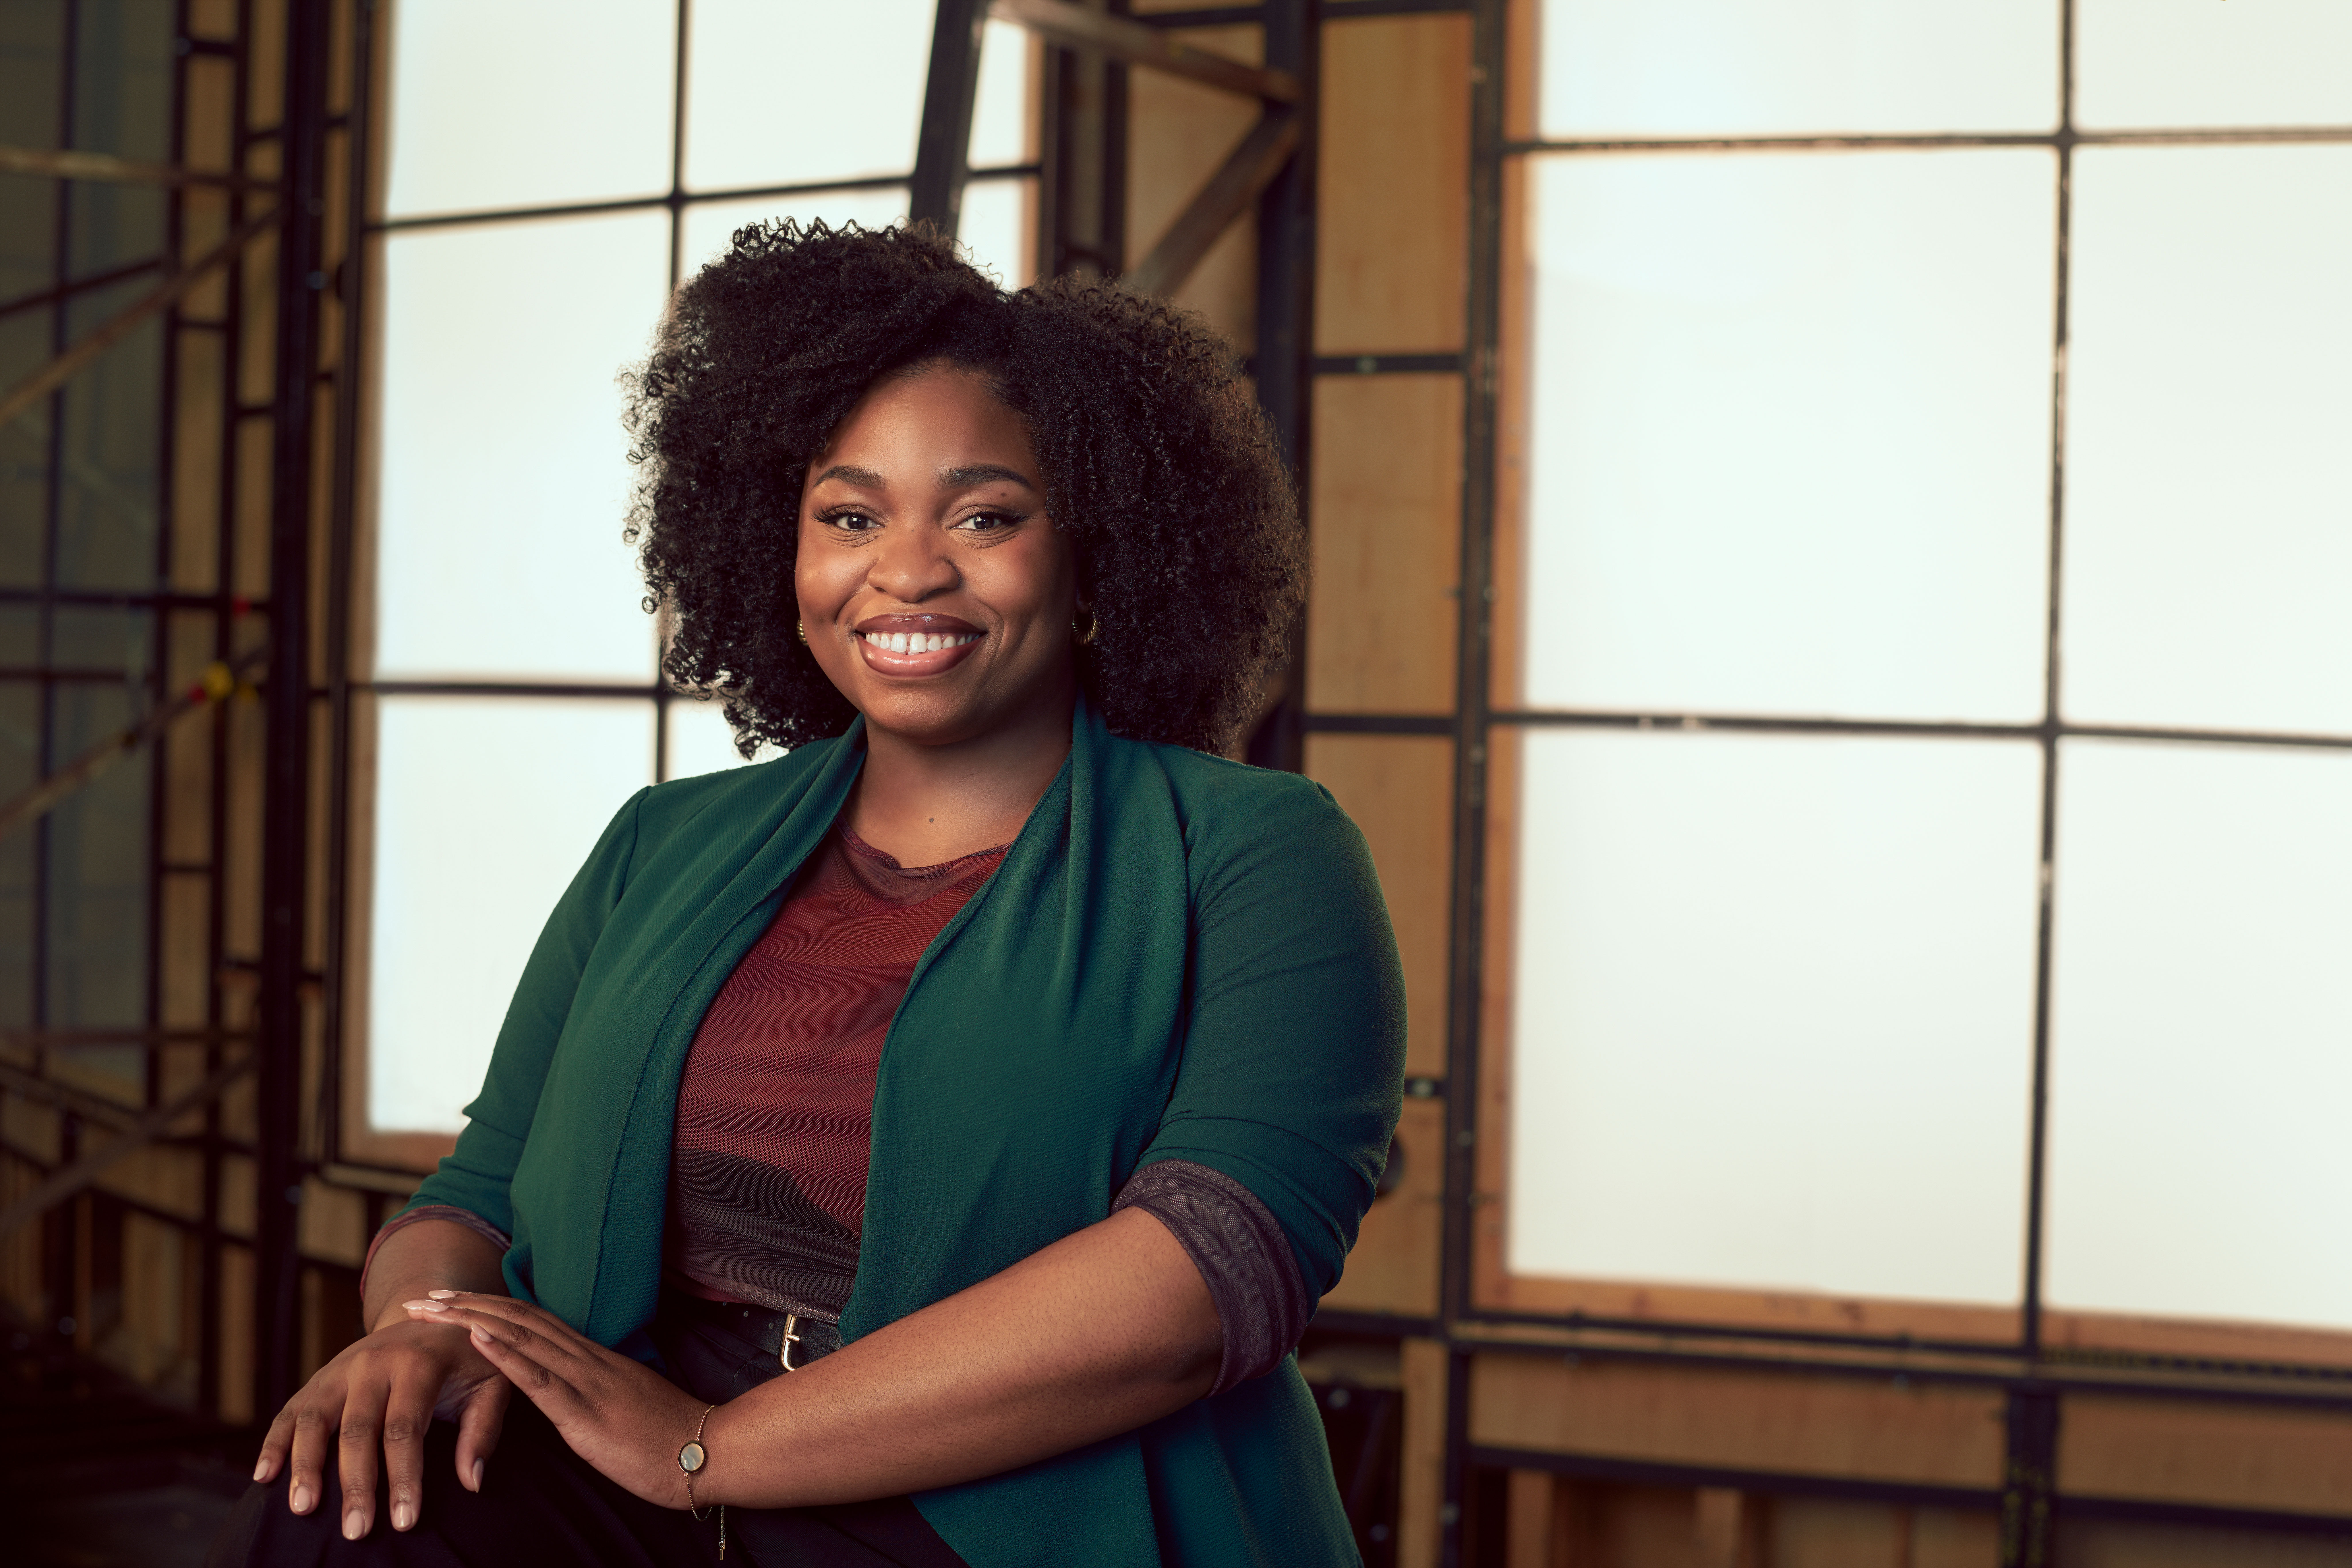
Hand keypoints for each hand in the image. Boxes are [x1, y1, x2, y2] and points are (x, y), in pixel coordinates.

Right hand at [253, 1316, 511, 1539]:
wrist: (430, 1315)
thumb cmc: (466, 1359)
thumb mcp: (491, 1382)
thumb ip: (484, 1430)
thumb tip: (473, 1482)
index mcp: (418, 1364)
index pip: (406, 1430)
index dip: (404, 1478)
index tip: (405, 1522)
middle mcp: (373, 1363)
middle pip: (358, 1431)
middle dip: (356, 1485)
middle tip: (356, 1532)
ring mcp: (340, 1370)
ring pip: (315, 1420)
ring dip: (306, 1466)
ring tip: (303, 1509)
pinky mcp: (319, 1378)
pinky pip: (291, 1411)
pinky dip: (274, 1443)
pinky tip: (265, 1477)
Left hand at [405, 1292, 710, 1508]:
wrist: (706, 1451)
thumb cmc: (666, 1435)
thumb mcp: (622, 1404)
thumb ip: (594, 1389)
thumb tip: (568, 1387)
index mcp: (593, 1359)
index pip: (533, 1321)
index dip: (490, 1306)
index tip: (451, 1300)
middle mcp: (586, 1360)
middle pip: (519, 1319)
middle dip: (468, 1305)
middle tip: (423, 1298)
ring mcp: (586, 1382)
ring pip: (522, 1338)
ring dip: (472, 1319)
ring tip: (434, 1309)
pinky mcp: (585, 1413)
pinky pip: (540, 1379)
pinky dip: (505, 1354)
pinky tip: (477, 1338)